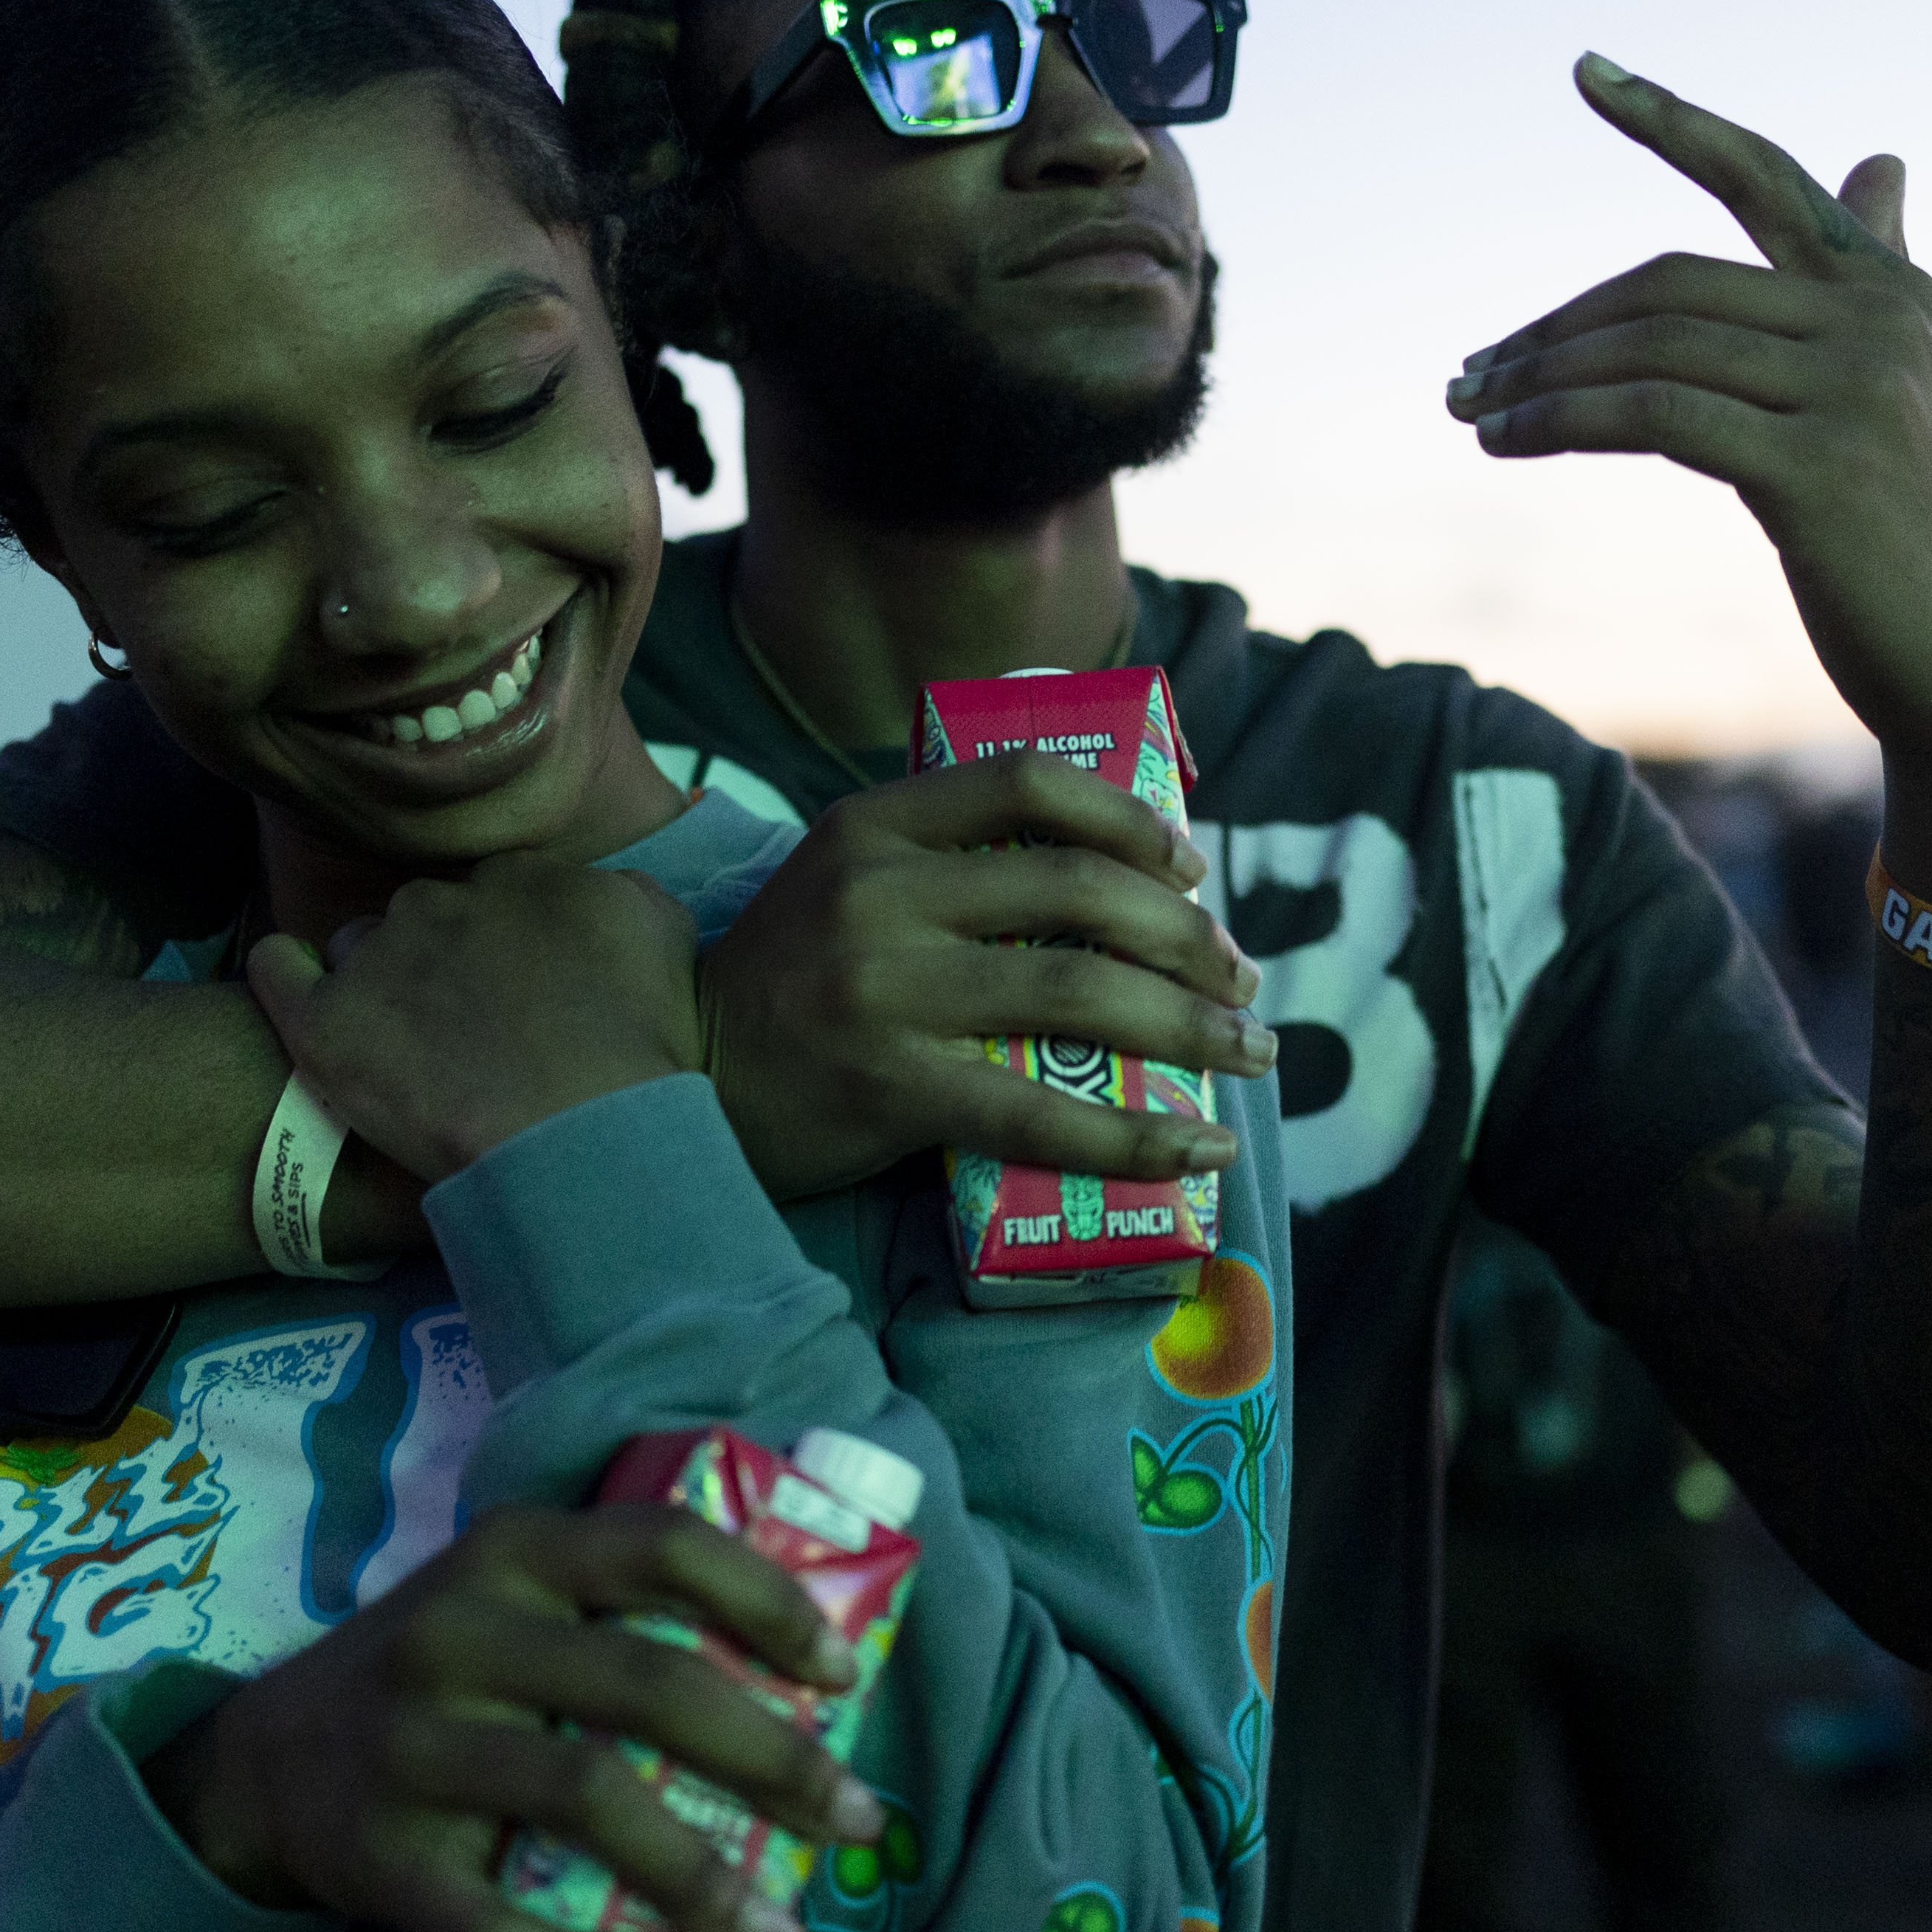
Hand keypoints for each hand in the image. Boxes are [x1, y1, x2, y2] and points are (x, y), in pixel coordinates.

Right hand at [147, 1503, 889, 1931]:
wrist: (262, 1762)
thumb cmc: (440, 1675)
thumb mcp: (511, 1599)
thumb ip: (620, 1613)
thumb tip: (802, 1682)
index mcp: (513, 1552)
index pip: (665, 1545)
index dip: (770, 1601)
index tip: (845, 1675)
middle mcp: (460, 1631)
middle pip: (648, 1683)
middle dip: (776, 1758)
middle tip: (857, 1819)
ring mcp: (414, 1742)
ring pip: (587, 1800)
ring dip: (705, 1878)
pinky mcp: (381, 1855)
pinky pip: (497, 1925)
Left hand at [248, 856, 701, 1181]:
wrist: (585, 1134)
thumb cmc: (639, 1050)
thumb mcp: (664, 936)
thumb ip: (622, 894)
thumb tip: (597, 889)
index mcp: (521, 880)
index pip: (496, 893)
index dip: (507, 944)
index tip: (521, 993)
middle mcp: (442, 902)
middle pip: (427, 915)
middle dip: (443, 959)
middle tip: (473, 1030)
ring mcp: (380, 960)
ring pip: (361, 947)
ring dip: (378, 979)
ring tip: (407, 1045)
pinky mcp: (328, 1024)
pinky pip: (278, 970)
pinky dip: (281, 969)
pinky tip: (291, 977)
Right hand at [701, 753, 1275, 1199]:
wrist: (683, 1073)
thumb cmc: (792, 979)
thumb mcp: (844, 879)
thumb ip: (944, 861)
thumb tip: (1108, 880)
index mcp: (874, 827)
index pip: (1026, 784)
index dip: (1128, 819)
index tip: (1189, 869)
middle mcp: (879, 896)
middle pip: (1077, 892)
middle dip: (1187, 937)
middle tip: (1242, 976)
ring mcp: (883, 991)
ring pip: (1076, 995)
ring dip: (1188, 1025)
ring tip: (1248, 1050)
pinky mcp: (892, 1087)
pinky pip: (1040, 1111)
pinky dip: (1135, 1134)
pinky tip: (1199, 1147)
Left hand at [1446, 55, 1931, 896]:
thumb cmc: (1910, 539)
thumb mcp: (1898, 387)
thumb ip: (1871, 271)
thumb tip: (1879, 160)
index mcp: (1894, 289)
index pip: (1764, 176)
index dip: (1671, 118)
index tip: (1586, 71)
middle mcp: (1882, 319)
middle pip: (1671, 282)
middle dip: (1558, 323)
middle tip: (1472, 370)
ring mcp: (1855, 389)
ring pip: (1651, 346)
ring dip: (1541, 378)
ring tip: (1473, 412)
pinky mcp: (1816, 467)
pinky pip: (1653, 416)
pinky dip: (1564, 422)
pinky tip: (1508, 443)